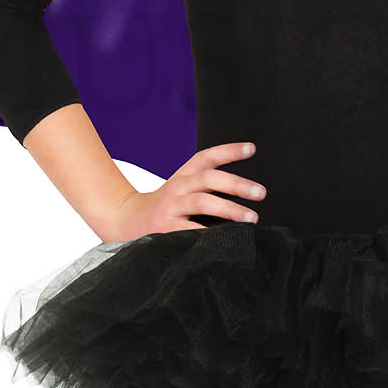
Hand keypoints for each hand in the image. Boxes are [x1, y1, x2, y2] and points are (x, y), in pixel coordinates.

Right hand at [101, 141, 266, 241]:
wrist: (126, 221)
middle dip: (237, 184)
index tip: (252, 148)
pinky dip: (209, 234)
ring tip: (251, 218)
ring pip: (202, 201)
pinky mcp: (165, 228)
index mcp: (184, 175)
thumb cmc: (166, 207)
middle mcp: (178, 186)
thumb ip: (208, 186)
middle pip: (209, 178)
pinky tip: (226, 239)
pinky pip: (190, 230)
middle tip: (261, 192)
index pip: (206, 157)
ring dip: (230, 209)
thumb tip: (248, 191)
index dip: (229, 150)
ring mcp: (170, 207)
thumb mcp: (183, 189)